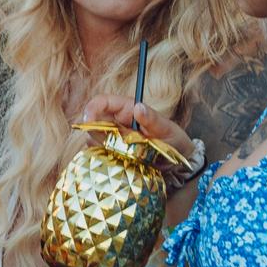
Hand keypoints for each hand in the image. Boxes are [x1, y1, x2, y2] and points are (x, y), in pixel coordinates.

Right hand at [79, 94, 194, 165]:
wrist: (178, 164)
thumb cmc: (174, 141)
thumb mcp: (167, 129)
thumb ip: (152, 119)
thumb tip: (138, 107)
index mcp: (128, 109)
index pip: (103, 102)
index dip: (92, 108)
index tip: (88, 119)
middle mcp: (116, 122)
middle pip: (93, 122)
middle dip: (95, 133)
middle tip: (110, 145)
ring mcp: (112, 139)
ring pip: (93, 140)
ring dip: (102, 149)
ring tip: (122, 156)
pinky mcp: (111, 155)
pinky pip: (98, 155)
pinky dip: (103, 160)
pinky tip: (119, 164)